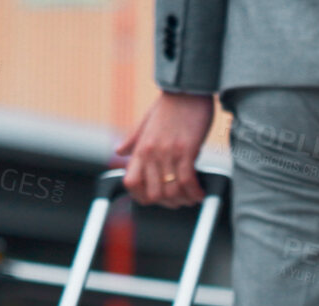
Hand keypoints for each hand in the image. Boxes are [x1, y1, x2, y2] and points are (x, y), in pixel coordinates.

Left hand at [118, 91, 215, 207]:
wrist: (187, 88)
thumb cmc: (169, 105)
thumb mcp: (145, 122)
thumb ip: (132, 140)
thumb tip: (118, 151)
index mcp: (140, 148)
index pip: (131, 183)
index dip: (141, 197)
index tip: (155, 199)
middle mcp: (151, 153)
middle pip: (153, 194)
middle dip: (168, 203)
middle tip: (179, 201)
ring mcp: (167, 152)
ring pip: (171, 191)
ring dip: (184, 200)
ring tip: (192, 198)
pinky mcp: (185, 149)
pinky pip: (188, 180)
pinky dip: (195, 191)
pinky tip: (201, 193)